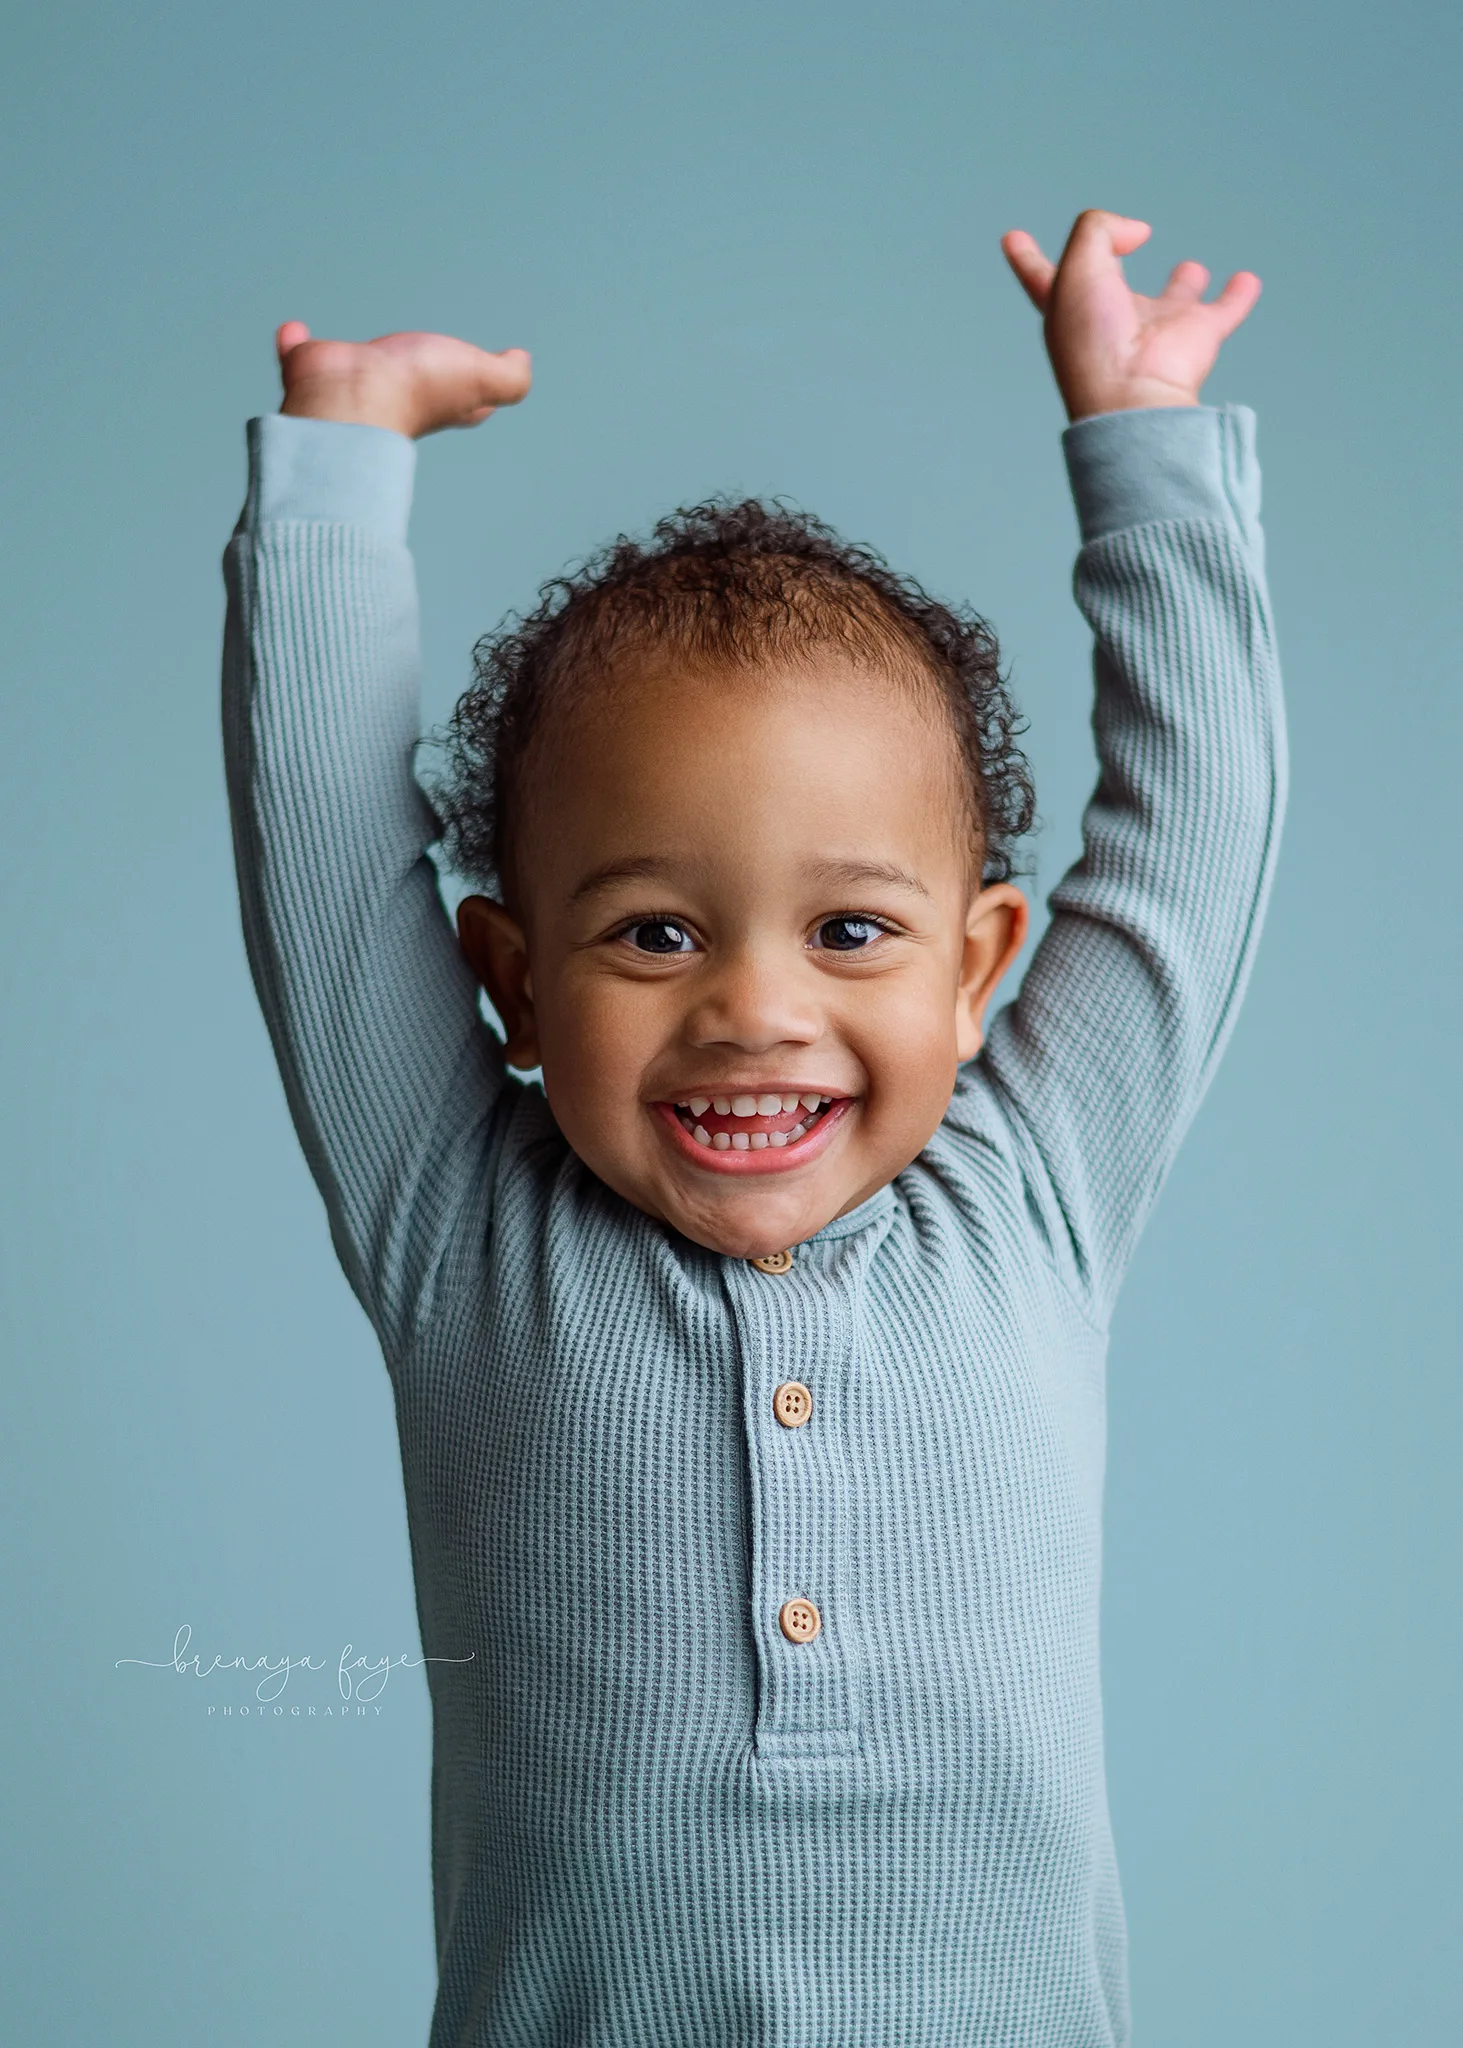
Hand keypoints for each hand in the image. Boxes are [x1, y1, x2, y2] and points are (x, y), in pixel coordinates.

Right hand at [274, 322, 531, 437]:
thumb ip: (510, 378)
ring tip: (354, 354)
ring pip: (356, 372)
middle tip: (421, 364)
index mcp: (440, 400)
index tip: (489, 379)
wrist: (350, 397)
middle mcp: (397, 397)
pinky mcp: (315, 369)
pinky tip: (293, 331)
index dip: (480, 393)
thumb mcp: (482, 380)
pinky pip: (303, 355)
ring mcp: (352, 385)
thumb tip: (521, 361)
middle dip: (416, 377)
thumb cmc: (416, 390)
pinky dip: (295, 343)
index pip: (468, 401)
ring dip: (353, 362)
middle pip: (413, 388)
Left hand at [1001, 211, 1259, 421]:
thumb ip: (1097, 229)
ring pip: (1171, 299)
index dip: (1026, 255)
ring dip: (1183, 284)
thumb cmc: (1095, 339)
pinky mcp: (1196, 338)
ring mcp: (1155, 330)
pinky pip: (1223, 311)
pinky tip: (1246, 281)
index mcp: (1067, 309)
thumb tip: (1137, 232)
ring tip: (1190, 268)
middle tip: (1122, 240)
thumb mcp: (1078, 266)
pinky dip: (1237, 295)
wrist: (1134, 396)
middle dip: (1111, 262)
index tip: (1011, 237)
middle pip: (1109, 284)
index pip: (1039, 274)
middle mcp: (1110, 320)